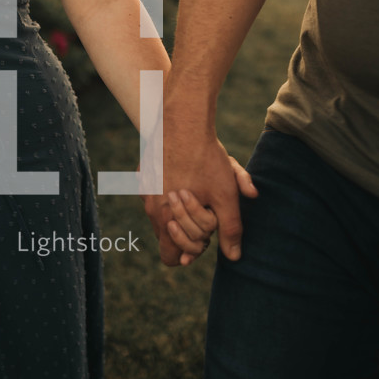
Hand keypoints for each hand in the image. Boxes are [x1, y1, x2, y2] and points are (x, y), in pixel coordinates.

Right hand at [143, 103, 257, 265]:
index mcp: (166, 219)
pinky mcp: (143, 174)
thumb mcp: (225, 196)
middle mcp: (150, 208)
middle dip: (188, 229)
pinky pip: (156, 192)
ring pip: (162, 213)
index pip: (170, 258)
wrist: (182, 121)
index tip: (206, 236)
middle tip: (206, 208)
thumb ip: (230, 230)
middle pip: (167, 235)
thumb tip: (234, 258)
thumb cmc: (205, 159)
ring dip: (180, 209)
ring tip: (197, 187)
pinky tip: (185, 171)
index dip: (191, 252)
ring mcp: (144, 190)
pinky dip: (170, 190)